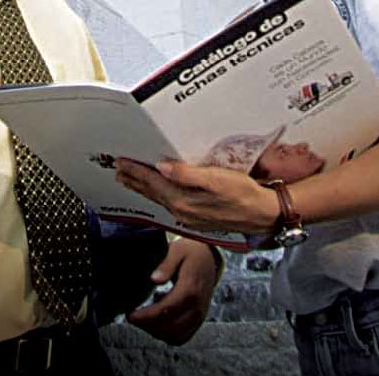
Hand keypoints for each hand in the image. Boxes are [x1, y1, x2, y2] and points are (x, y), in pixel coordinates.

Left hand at [115, 157, 278, 234]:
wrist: (261, 214)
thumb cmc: (242, 193)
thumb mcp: (215, 179)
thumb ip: (187, 174)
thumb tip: (162, 166)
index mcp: (183, 200)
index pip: (152, 182)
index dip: (135, 171)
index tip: (121, 161)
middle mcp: (181, 211)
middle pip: (151, 192)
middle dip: (133, 180)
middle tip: (117, 170)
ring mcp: (188, 217)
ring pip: (158, 200)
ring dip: (143, 189)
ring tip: (129, 181)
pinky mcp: (196, 218)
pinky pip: (168, 204)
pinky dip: (157, 195)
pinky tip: (157, 193)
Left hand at [126, 237, 217, 344]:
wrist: (208, 258)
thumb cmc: (190, 253)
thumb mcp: (177, 250)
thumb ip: (166, 264)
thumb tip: (154, 279)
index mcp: (190, 289)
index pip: (166, 310)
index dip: (147, 316)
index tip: (131, 315)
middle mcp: (197, 307)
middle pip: (170, 328)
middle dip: (148, 326)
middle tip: (133, 318)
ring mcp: (199, 316)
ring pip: (176, 336)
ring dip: (157, 332)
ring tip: (143, 319)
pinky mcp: (198, 320)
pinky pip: (183, 337)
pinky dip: (168, 335)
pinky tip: (158, 321)